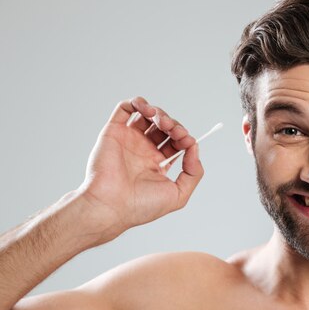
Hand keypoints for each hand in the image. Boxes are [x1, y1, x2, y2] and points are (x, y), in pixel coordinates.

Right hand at [77, 97, 203, 241]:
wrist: (111, 206)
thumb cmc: (140, 206)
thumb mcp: (179, 195)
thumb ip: (193, 173)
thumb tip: (195, 148)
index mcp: (157, 164)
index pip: (175, 142)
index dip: (184, 137)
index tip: (188, 141)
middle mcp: (142, 151)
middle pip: (164, 127)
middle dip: (174, 125)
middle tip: (176, 131)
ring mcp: (128, 140)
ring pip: (147, 115)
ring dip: (160, 113)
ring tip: (162, 121)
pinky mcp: (113, 132)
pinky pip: (125, 109)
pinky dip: (139, 102)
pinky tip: (148, 111)